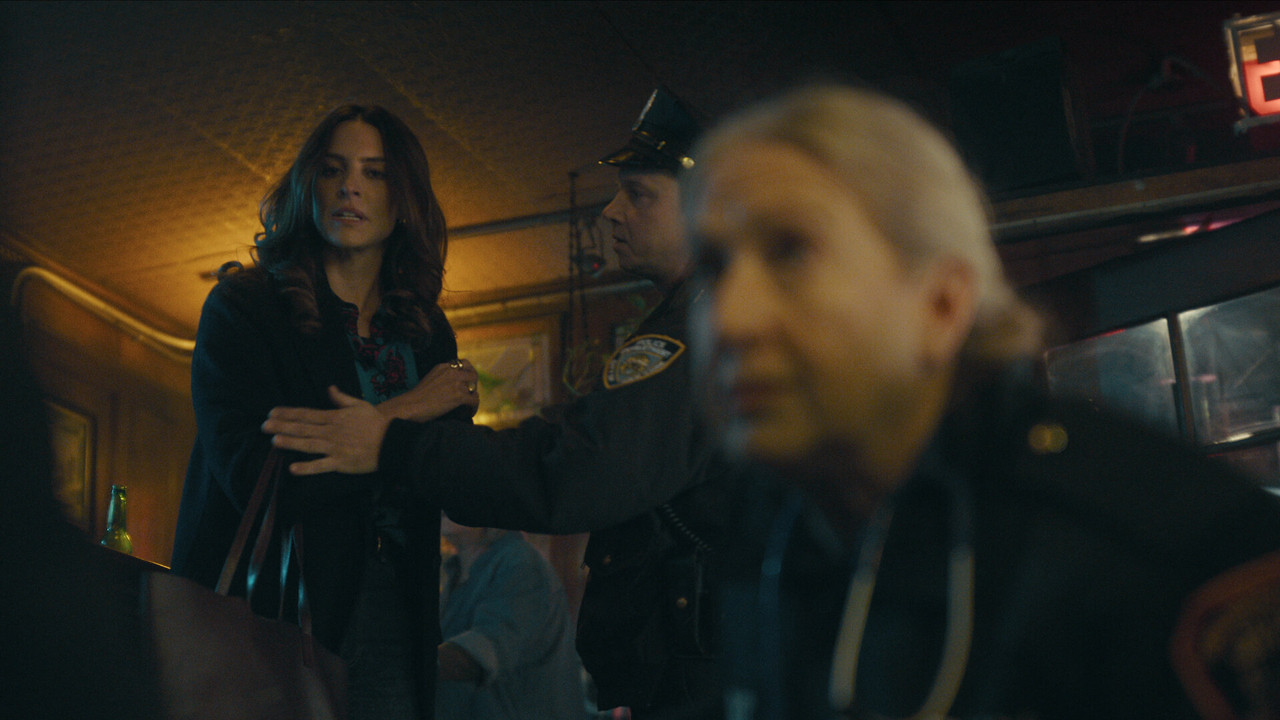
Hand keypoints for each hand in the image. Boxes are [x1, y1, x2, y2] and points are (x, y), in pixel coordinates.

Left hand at [262, 386, 389, 474]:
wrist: (391, 441)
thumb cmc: (376, 423)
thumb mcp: (360, 405)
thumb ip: (342, 398)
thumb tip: (329, 388)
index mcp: (334, 417)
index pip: (307, 413)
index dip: (288, 413)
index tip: (272, 412)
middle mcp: (331, 432)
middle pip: (303, 428)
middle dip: (282, 426)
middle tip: (264, 426)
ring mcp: (335, 448)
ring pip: (308, 444)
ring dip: (290, 442)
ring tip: (274, 441)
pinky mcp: (340, 463)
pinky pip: (321, 465)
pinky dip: (307, 467)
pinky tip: (292, 468)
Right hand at [377, 359, 479, 421]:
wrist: (410, 406)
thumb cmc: (416, 398)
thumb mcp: (430, 379)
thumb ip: (442, 378)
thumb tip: (453, 387)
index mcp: (443, 366)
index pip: (464, 364)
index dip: (468, 373)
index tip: (467, 382)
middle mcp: (451, 372)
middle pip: (473, 374)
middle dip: (473, 385)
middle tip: (470, 395)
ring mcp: (456, 383)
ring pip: (474, 389)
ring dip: (472, 398)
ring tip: (468, 407)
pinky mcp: (459, 395)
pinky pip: (474, 400)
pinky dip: (473, 408)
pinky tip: (468, 413)